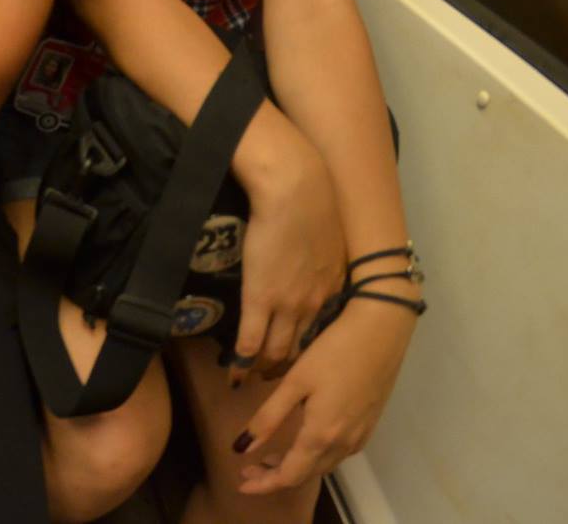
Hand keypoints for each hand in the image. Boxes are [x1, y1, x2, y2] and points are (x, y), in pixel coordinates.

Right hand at [232, 114, 345, 380]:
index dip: (309, 349)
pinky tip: (234, 373)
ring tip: (251, 378)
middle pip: (302, 348)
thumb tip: (310, 258)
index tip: (299, 358)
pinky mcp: (260, 297)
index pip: (321, 332)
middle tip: (274, 379)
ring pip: (277, 351)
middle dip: (288, 368)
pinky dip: (243, 362)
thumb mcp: (327, 236)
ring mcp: (288, 304)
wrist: (296, 188)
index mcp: (333, 288)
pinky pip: (251, 340)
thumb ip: (320, 255)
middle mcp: (315, 304)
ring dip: (264, 369)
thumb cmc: (310, 199)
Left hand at [233, 297, 417, 494]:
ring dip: (296, 467)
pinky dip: (315, 456)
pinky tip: (303, 441)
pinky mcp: (368, 424)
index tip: (241, 484)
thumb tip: (241, 449)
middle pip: (306, 475)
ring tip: (269, 457)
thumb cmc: (333, 352)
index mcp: (321, 435)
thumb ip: (268, 418)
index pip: (289, 476)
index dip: (264, 484)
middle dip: (275, 477)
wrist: (381, 332)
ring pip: (323, 465)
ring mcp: (360, 436)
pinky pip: (338, 453)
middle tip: (249, 470)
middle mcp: (344, 444)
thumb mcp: (294, 382)